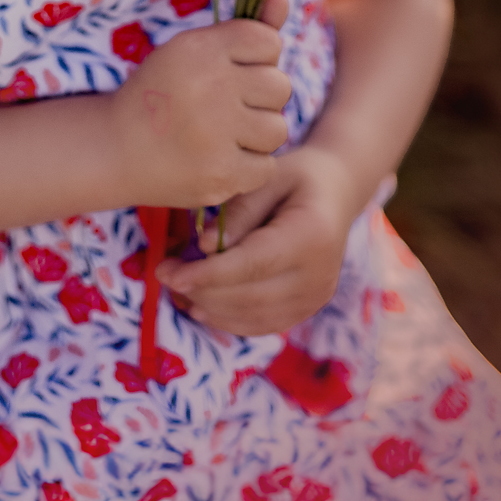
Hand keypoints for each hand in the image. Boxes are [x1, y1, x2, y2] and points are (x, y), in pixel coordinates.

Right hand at [111, 0, 290, 210]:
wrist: (114, 147)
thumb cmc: (163, 92)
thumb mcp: (193, 48)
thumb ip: (245, 28)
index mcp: (201, 49)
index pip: (268, 42)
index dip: (258, 58)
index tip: (235, 70)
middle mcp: (210, 87)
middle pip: (280, 86)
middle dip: (261, 96)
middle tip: (228, 105)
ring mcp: (216, 134)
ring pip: (278, 129)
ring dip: (258, 133)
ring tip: (226, 133)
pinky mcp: (220, 175)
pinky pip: (267, 166)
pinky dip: (248, 166)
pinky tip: (220, 158)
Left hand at [155, 142, 361, 336]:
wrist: (337, 191)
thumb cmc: (297, 176)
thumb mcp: (268, 177)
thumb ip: (238, 211)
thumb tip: (204, 246)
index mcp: (311, 235)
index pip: (252, 264)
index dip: (207, 274)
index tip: (169, 272)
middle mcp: (319, 275)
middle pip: (249, 295)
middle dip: (200, 289)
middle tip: (164, 273)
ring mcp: (316, 297)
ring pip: (252, 316)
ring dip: (209, 307)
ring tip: (177, 287)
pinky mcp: (308, 309)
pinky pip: (262, 324)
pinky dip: (228, 319)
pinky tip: (200, 305)